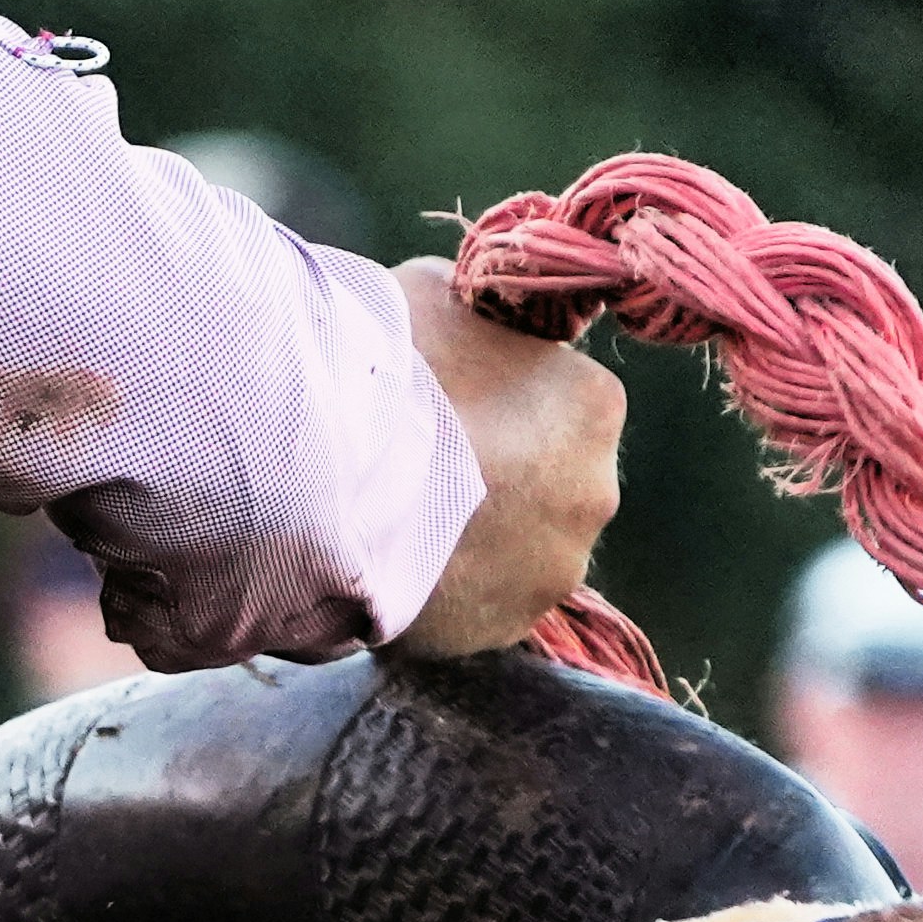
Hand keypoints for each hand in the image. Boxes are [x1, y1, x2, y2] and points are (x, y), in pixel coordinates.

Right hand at [381, 260, 627, 659]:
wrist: (326, 474)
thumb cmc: (385, 369)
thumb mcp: (432, 294)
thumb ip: (471, 312)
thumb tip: (469, 314)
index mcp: (594, 404)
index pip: (562, 395)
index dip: (502, 394)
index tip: (451, 397)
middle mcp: (596, 491)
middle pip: (547, 476)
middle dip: (499, 470)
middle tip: (422, 459)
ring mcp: (554, 569)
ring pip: (518, 545)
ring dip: (476, 533)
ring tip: (403, 516)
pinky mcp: (503, 627)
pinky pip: (482, 602)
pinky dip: (451, 587)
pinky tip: (400, 561)